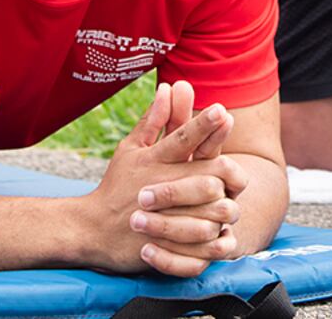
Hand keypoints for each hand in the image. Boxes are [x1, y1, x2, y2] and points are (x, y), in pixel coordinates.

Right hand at [83, 81, 248, 276]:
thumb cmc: (117, 185)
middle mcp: (162, 186)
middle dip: (227, 167)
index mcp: (153, 161)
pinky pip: (205, 239)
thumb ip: (154, 120)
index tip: (221, 110)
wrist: (94, 232)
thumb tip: (170, 87)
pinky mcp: (171, 244)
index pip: (181, 139)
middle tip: (238, 164)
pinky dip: (217, 232)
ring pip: (212, 208)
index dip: (203, 125)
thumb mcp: (130, 149)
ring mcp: (167, 216)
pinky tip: (225, 226)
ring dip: (227, 200)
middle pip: (206, 173)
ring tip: (235, 194)